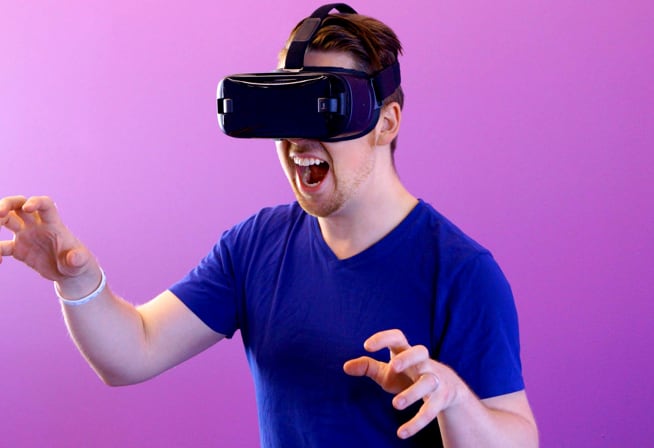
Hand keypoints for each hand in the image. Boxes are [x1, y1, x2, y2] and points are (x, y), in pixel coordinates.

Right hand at [0, 195, 93, 281]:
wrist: (71, 273)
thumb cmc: (79, 263)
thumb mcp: (81, 263)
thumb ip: (78, 259)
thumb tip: (74, 258)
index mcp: (53, 224)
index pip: (45, 205)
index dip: (35, 202)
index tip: (27, 208)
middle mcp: (37, 225)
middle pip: (19, 205)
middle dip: (6, 205)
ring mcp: (26, 235)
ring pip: (6, 219)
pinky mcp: (18, 249)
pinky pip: (2, 246)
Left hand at [343, 329, 464, 438]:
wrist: (448, 388)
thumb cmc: (408, 375)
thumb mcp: (388, 371)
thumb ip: (368, 367)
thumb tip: (345, 366)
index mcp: (406, 352)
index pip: (397, 337)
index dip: (383, 338)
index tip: (366, 346)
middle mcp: (423, 363)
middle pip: (421, 351)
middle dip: (408, 358)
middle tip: (393, 366)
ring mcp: (435, 379)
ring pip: (428, 382)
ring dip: (413, 392)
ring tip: (395, 404)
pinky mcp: (441, 399)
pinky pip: (431, 410)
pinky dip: (417, 422)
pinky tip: (402, 433)